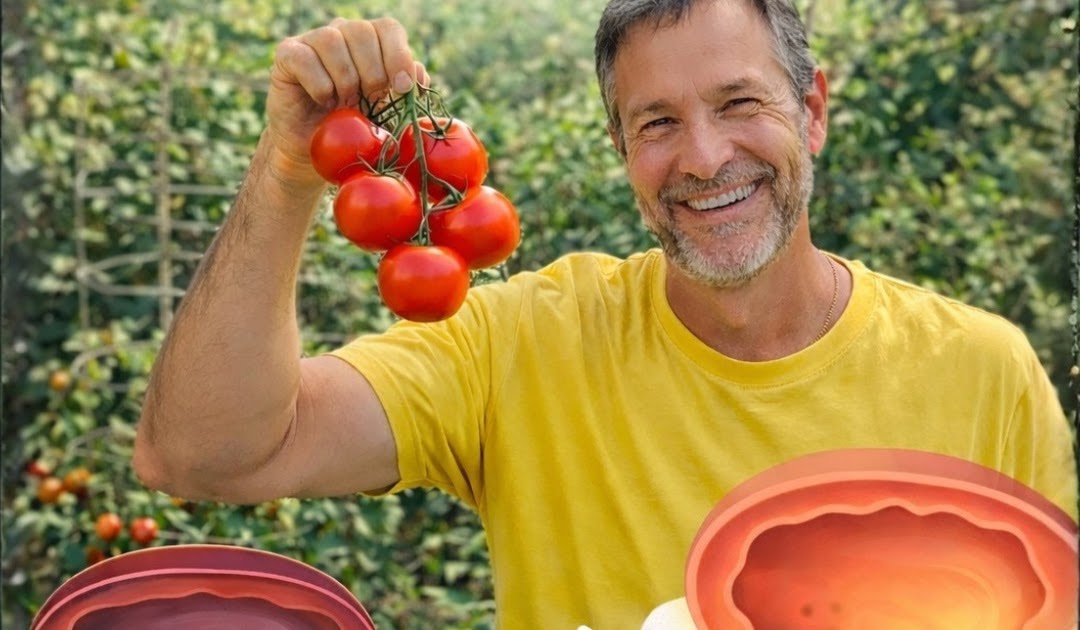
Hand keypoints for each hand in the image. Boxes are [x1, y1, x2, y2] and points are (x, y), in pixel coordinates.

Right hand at [263, 17, 429, 183]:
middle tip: (368, 99)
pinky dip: (319, 85)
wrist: (314, 149)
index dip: (398, 55)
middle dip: (372, 72)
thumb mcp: (387, 112)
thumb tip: (420, 73)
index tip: (402, 87)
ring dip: (345, 80)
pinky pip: (306, 58)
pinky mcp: (287, 55)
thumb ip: (406, 92)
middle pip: (362, 31)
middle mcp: (341, 33)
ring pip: (332, 41)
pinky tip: (323, 101)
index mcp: (370, 41)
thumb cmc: (353, 127)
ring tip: (344, 102)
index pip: (388, 28)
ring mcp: (311, 40)